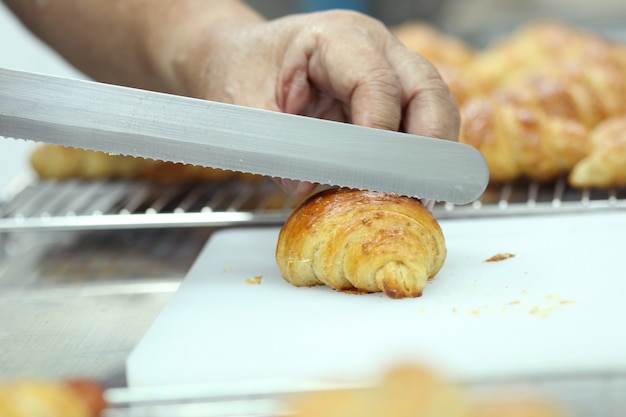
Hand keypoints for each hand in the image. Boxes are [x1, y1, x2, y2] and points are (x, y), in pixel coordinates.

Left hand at [173, 10, 459, 196]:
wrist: (236, 59)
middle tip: (419, 194)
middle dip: (429, 146)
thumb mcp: (244, 106)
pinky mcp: (388, 94)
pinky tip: (406, 186)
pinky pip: (417, 121)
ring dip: (430, 155)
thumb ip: (275, 144)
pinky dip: (417, 156)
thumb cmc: (239, 70)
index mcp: (335, 37)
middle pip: (427, 89)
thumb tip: (305, 184)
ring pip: (433, 105)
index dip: (381, 133)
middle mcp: (373, 47)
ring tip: (418, 198)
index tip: (374, 178)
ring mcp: (386, 68)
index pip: (376, 83)